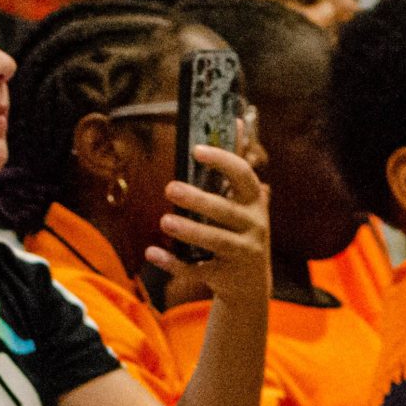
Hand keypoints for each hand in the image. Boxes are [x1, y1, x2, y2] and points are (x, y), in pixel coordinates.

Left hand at [151, 145, 270, 306]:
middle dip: (198, 199)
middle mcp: (254, 226)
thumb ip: (235, 169)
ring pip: (214, 240)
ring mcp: (242, 253)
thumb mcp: (243, 203)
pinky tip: (151, 253)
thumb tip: (237, 121)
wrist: (251, 285)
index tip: (197, 150)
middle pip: (224, 210)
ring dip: (189, 230)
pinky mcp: (225, 276)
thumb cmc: (240, 232)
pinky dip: (172, 263)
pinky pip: (196, 269)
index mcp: (255, 203)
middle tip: (169, 188)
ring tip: (165, 221)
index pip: (243, 176)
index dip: (222, 161)